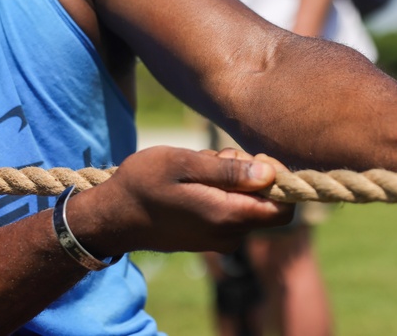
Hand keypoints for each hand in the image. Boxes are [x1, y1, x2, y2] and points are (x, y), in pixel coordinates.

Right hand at [76, 146, 293, 255]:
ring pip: (248, 204)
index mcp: (227, 217)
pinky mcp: (209, 238)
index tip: (255, 156)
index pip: (284, 207)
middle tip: (219, 156)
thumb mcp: (184, 164)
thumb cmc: (144, 183)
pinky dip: (222, 192)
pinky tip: (195, 181)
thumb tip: (271, 173)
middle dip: (253, 174)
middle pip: (267, 203)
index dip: (280, 178)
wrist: (112, 217)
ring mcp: (219, 240)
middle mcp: (229, 235)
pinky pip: (231, 211)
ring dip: (234, 180)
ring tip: (199, 167)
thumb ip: (229, 171)